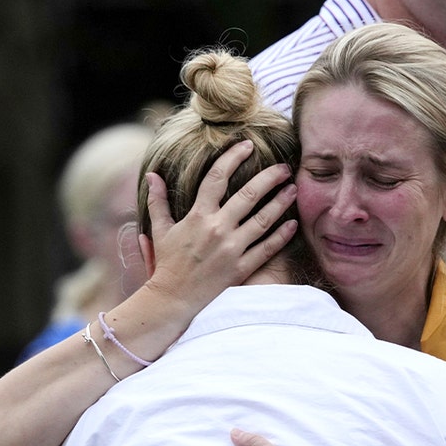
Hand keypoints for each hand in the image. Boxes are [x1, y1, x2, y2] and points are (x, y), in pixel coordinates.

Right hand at [143, 139, 298, 311]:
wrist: (173, 300)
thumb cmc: (167, 264)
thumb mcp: (159, 230)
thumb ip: (158, 201)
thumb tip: (152, 175)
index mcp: (197, 215)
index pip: (216, 177)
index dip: (232, 158)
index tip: (246, 146)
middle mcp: (217, 229)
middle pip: (248, 194)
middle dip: (269, 178)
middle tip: (284, 167)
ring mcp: (231, 249)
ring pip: (263, 220)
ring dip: (281, 202)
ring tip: (293, 189)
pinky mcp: (242, 268)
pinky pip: (267, 249)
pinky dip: (282, 236)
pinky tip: (293, 223)